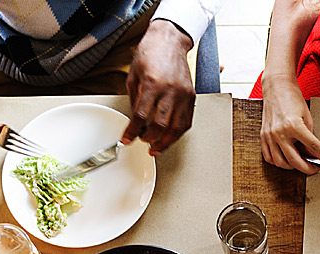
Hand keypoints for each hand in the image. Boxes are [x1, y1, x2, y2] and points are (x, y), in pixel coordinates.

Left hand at [122, 20, 194, 154]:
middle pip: (160, 125)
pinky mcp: (191, 96)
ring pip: (176, 128)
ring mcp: (183, 94)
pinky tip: (170, 137)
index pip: (141, 116)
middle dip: (149, 138)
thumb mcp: (134, 75)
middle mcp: (170, 90)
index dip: (132, 132)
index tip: (127, 139)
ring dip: (165, 142)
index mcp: (152, 84)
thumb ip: (135, 99)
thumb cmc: (151, 53)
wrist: (170, 40)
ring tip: (156, 148)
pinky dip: (178, 133)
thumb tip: (135, 120)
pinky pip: (187, 121)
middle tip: (142, 141)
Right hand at [259, 74, 319, 175]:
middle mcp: (280, 132)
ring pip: (281, 163)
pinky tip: (286, 159)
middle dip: (309, 169)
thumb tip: (312, 154)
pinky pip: (269, 158)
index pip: (314, 148)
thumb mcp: (307, 117)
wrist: (276, 87)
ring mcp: (269, 136)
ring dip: (293, 167)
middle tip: (316, 168)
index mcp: (294, 125)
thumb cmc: (292, 98)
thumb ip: (310, 137)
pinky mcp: (263, 137)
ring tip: (301, 163)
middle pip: (295, 161)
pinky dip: (278, 162)